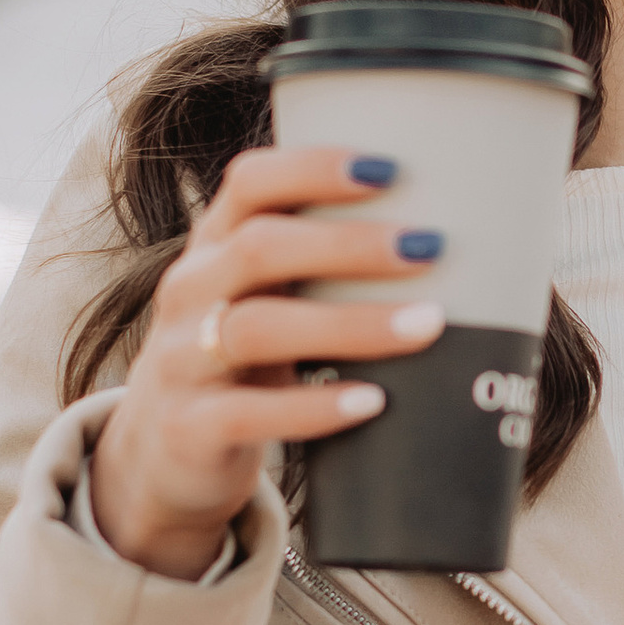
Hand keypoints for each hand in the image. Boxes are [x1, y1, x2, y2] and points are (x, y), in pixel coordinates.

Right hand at [86, 147, 445, 578]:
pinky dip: (314, 407)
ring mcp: (181, 360)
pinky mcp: (189, 427)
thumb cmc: (246, 363)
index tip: (389, 168)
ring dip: (350, 324)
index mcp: (213, 245)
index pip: (249, 183)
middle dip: (349, 244)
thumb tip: (460, 239)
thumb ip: (328, 270)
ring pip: (257, 329)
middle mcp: (189, 291)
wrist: (163, 456)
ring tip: (426, 325)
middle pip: (260, 250)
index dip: (313, 168)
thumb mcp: (268, 302)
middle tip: (430, 246)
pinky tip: (372, 402)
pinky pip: (248, 413)